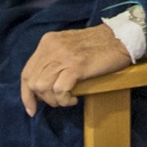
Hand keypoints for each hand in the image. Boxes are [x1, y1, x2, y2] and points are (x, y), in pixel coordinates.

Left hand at [19, 25, 134, 114]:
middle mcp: (51, 48)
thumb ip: (53, 60)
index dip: (26, 93)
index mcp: (47, 42)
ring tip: (67, 99)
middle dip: (43, 99)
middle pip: (32, 82)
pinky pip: (60, 90)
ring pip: (43, 87)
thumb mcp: (68, 46)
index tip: (31, 108)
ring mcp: (63, 56)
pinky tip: (73, 99)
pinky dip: (64, 99)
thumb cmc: (97, 46)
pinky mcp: (76, 65)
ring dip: (54, 100)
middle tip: (58, 102)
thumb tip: (41, 86)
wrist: (120, 38)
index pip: (27, 71)